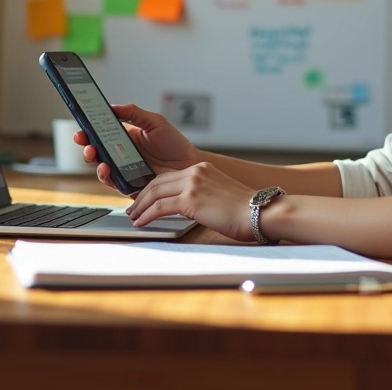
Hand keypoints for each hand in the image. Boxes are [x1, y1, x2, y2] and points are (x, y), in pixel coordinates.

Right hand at [73, 104, 199, 191]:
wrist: (189, 165)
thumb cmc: (175, 144)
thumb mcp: (155, 122)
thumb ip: (134, 113)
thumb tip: (113, 106)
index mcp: (124, 137)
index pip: (100, 133)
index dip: (88, 131)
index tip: (81, 128)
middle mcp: (121, 154)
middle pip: (96, 151)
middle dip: (87, 146)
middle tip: (86, 143)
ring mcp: (124, 170)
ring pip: (101, 168)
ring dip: (95, 162)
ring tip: (97, 157)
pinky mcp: (129, 184)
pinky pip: (113, 183)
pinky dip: (107, 177)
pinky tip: (108, 170)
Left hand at [124, 162, 257, 241]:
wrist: (259, 212)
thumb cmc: (245, 210)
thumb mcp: (219, 194)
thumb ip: (202, 194)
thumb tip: (187, 206)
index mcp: (202, 168)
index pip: (168, 175)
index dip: (151, 187)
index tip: (142, 198)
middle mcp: (195, 171)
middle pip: (157, 181)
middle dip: (141, 196)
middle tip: (132, 208)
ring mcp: (192, 184)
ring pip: (154, 192)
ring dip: (140, 206)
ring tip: (133, 217)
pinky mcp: (191, 199)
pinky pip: (160, 207)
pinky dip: (146, 215)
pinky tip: (141, 222)